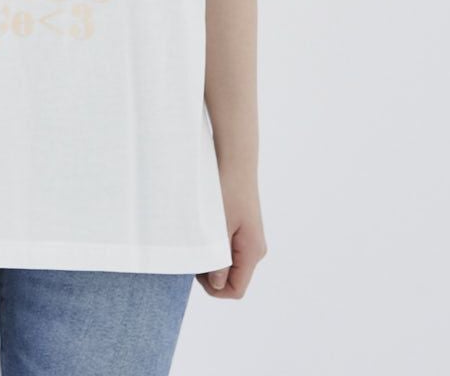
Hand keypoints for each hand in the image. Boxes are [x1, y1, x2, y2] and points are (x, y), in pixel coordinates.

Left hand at [196, 171, 266, 298]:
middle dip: (211, 273)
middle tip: (194, 253)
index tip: (196, 269)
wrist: (235, 160)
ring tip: (198, 239)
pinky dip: (216, 247)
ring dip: (212, 258)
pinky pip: (230, 249)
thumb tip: (217, 284)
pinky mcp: (244, 230)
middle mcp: (255, 249)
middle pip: (233, 279)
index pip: (236, 289)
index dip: (214, 288)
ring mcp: (250, 239)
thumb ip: (218, 259)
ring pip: (230, 264)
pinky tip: (204, 231)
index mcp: (252, 252)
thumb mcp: (218, 227)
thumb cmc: (227, 190)